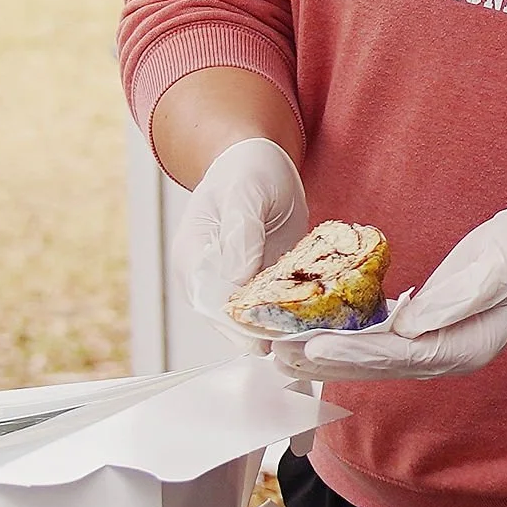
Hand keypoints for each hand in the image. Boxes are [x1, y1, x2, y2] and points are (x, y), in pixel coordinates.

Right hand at [170, 137, 307, 337]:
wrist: (259, 163)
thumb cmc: (247, 170)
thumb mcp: (245, 192)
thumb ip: (241, 233)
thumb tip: (236, 279)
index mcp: (193, 255)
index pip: (209, 301)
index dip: (236, 323)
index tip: (265, 337)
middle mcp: (207, 278)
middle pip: (228, 320)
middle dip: (261, 333)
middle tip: (296, 343)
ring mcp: (232, 284)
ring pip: (251, 320)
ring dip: (278, 329)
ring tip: (308, 338)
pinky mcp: (258, 285)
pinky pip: (271, 308)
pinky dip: (290, 316)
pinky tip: (314, 323)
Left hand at [272, 191, 506, 384]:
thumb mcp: (500, 267)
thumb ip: (458, 298)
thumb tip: (410, 323)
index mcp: (464, 347)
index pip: (397, 355)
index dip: (351, 353)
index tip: (312, 347)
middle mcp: (447, 355)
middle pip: (376, 365)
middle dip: (325, 360)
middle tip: (277, 353)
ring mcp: (439, 343)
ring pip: (374, 356)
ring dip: (329, 353)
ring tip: (283, 348)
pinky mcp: (431, 325)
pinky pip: (383, 338)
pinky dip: (349, 336)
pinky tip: (319, 330)